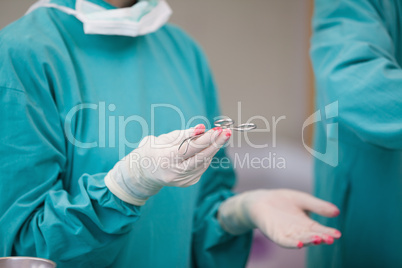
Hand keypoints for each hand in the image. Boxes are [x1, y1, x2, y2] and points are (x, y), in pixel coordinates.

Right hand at [105, 124, 231, 205]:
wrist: (143, 173)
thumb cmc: (151, 151)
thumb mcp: (163, 139)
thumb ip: (184, 135)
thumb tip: (202, 128)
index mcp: (166, 159)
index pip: (191, 148)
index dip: (206, 139)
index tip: (218, 130)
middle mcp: (175, 172)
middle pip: (201, 157)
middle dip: (216, 144)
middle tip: (226, 132)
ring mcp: (182, 180)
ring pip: (203, 163)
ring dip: (212, 149)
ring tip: (216, 137)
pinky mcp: (187, 183)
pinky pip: (201, 168)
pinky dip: (206, 157)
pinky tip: (206, 149)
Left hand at [218, 189, 340, 247]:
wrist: (260, 200)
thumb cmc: (282, 201)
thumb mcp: (303, 200)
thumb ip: (318, 206)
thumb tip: (337, 212)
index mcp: (307, 224)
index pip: (320, 230)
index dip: (329, 232)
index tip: (338, 234)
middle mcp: (298, 231)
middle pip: (312, 236)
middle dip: (321, 238)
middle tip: (331, 239)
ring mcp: (287, 234)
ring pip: (301, 240)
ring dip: (309, 241)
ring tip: (319, 239)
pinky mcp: (275, 234)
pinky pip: (285, 242)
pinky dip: (293, 243)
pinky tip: (301, 244)